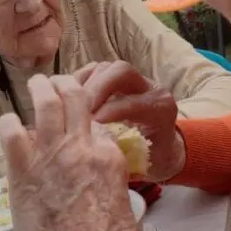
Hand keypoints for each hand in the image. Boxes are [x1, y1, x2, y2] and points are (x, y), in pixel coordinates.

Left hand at [0, 75, 142, 230]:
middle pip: (73, 97)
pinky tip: (7, 122)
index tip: (76, 120)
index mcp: (109, 154)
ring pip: (45, 103)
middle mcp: (82, 146)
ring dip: (39, 89)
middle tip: (53, 82)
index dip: (84, 117)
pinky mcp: (23, 171)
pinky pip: (12, 132)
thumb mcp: (119, 197)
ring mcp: (52, 155)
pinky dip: (8, 122)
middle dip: (62, 84)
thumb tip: (90, 166)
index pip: (95, 121)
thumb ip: (105, 172)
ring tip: (34, 84)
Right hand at [79, 61, 185, 182]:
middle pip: (121, 72)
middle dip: (97, 89)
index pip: (134, 101)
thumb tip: (97, 153)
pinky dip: (79, 82)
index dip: (112, 110)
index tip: (93, 123)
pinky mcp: (115, 79)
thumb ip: (125, 153)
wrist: (162, 149)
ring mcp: (131, 79)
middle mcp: (149, 88)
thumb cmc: (152, 158)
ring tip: (69, 106)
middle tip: (78, 110)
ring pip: (105, 69)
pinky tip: (68, 100)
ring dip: (84, 86)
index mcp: (161, 108)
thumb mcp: (144, 161)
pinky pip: (94, 71)